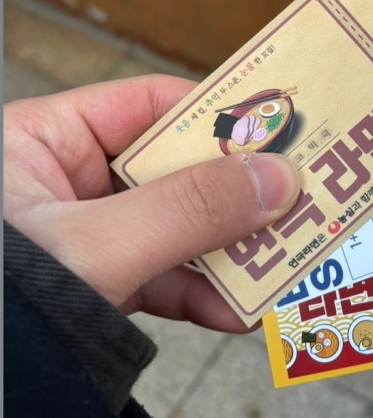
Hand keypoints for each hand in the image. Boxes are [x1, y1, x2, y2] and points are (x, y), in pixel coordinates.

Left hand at [3, 75, 300, 332]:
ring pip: (179, 227)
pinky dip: (203, 295)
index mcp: (46, 141)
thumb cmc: (5, 305)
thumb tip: (278, 180)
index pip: (148, 107)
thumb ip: (187, 211)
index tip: (280, 128)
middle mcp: (68, 182)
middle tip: (299, 197)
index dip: (217, 115)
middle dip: (237, 193)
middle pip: (175, 169)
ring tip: (284, 260)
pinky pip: (165, 279)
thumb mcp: (97, 246)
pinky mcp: (103, 286)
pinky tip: (239, 310)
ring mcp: (90, 237)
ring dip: (232, 251)